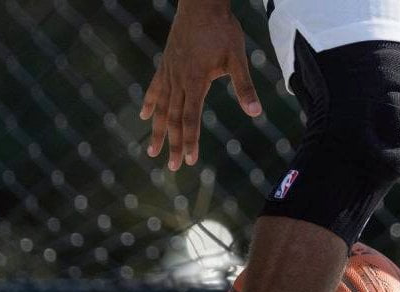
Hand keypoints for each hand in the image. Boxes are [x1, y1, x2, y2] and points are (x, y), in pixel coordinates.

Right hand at [141, 0, 261, 170]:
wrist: (201, 5)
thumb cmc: (222, 30)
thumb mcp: (238, 58)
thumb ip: (244, 86)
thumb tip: (255, 112)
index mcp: (195, 81)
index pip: (190, 118)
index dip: (189, 140)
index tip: (189, 160)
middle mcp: (178, 80)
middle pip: (174, 118)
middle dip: (173, 144)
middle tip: (172, 167)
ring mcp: (169, 72)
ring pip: (161, 107)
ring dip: (157, 130)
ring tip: (152, 152)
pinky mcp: (166, 64)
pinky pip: (154, 88)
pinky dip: (150, 103)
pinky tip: (145, 116)